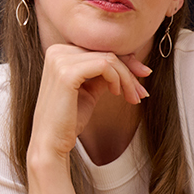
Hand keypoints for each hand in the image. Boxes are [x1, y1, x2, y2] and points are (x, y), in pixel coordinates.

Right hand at [28, 43, 151, 161]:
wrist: (51, 143)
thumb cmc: (68, 120)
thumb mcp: (88, 90)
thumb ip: (101, 74)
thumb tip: (129, 63)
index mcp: (58, 52)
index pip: (98, 50)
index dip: (124, 62)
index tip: (142, 77)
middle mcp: (57, 51)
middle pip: (105, 52)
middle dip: (129, 71)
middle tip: (142, 92)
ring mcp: (60, 60)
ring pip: (108, 59)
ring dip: (127, 78)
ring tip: (133, 97)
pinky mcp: (67, 72)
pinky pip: (104, 66)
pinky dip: (117, 79)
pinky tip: (117, 94)